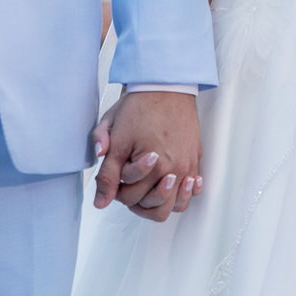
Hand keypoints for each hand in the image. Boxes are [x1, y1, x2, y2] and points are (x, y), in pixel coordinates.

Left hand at [91, 91, 202, 221]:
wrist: (164, 87)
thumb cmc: (139, 108)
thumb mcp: (115, 140)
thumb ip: (107, 173)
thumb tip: (101, 201)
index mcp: (153, 167)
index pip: (131, 198)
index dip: (117, 192)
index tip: (116, 177)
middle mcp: (174, 170)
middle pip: (156, 208)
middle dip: (138, 201)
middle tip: (130, 185)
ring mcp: (188, 166)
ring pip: (177, 205)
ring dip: (161, 202)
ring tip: (150, 189)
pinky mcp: (194, 159)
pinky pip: (193, 189)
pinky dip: (183, 193)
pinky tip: (172, 185)